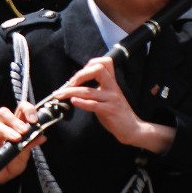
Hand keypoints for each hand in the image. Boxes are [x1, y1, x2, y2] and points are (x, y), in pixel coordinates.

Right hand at [0, 102, 45, 188]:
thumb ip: (31, 143)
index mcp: (15, 125)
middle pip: (3, 112)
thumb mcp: (26, 154)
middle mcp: (3, 127)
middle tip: (24, 131)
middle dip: (14, 120)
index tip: (34, 120)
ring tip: (16, 139)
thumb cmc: (13, 161)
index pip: (20, 109)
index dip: (26, 110)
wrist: (1, 176)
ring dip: (8, 131)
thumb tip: (42, 136)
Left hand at [55, 56, 174, 153]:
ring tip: (59, 95)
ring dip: (70, 92)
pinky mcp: (109, 111)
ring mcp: (111, 99)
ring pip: (88, 91)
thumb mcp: (107, 96)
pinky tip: (73, 101)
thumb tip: (74, 84)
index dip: (89, 64)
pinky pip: (93, 104)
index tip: (79, 74)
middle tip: (69, 83)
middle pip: (98, 70)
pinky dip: (81, 102)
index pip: (105, 63)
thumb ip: (96, 88)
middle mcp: (112, 88)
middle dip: (80, 74)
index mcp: (111, 83)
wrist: (133, 129)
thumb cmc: (116, 112)